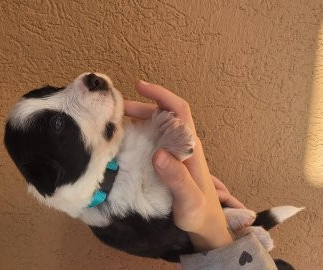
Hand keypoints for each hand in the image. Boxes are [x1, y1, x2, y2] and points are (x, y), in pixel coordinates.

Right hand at [124, 80, 236, 251]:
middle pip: (163, 115)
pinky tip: (123, 143)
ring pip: (157, 127)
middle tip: (116, 111)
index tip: (140, 87)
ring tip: (115, 125)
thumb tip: (158, 153)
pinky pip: (152, 141)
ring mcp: (175, 153)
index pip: (179, 111)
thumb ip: (177, 178)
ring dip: (137, 121)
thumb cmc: (200, 214)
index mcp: (190, 149)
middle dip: (140, 107)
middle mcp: (183, 146)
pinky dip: (137, 136)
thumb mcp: (189, 200)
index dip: (161, 95)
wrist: (207, 228)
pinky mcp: (168, 163)